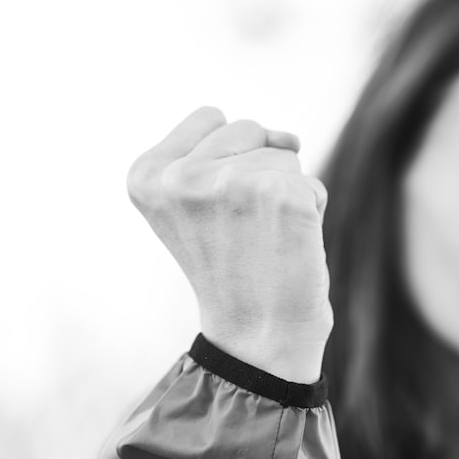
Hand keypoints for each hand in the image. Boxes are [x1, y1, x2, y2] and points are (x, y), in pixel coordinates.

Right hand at [127, 106, 331, 382]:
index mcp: (146, 175)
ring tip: (264, 242)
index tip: (217, 215)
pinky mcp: (279, 195)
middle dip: (259, 174)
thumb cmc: (236, 270)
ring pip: (283, 154)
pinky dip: (311, 211)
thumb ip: (227, 150)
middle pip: (249, 130)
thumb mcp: (199, 204)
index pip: (211, 118)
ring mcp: (229, 184)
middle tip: (244, 233)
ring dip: (286, 194)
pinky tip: (288, 248)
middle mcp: (180, 178)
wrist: (257, 340)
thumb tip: (290, 137)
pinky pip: (311, 182)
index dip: (228, 161)